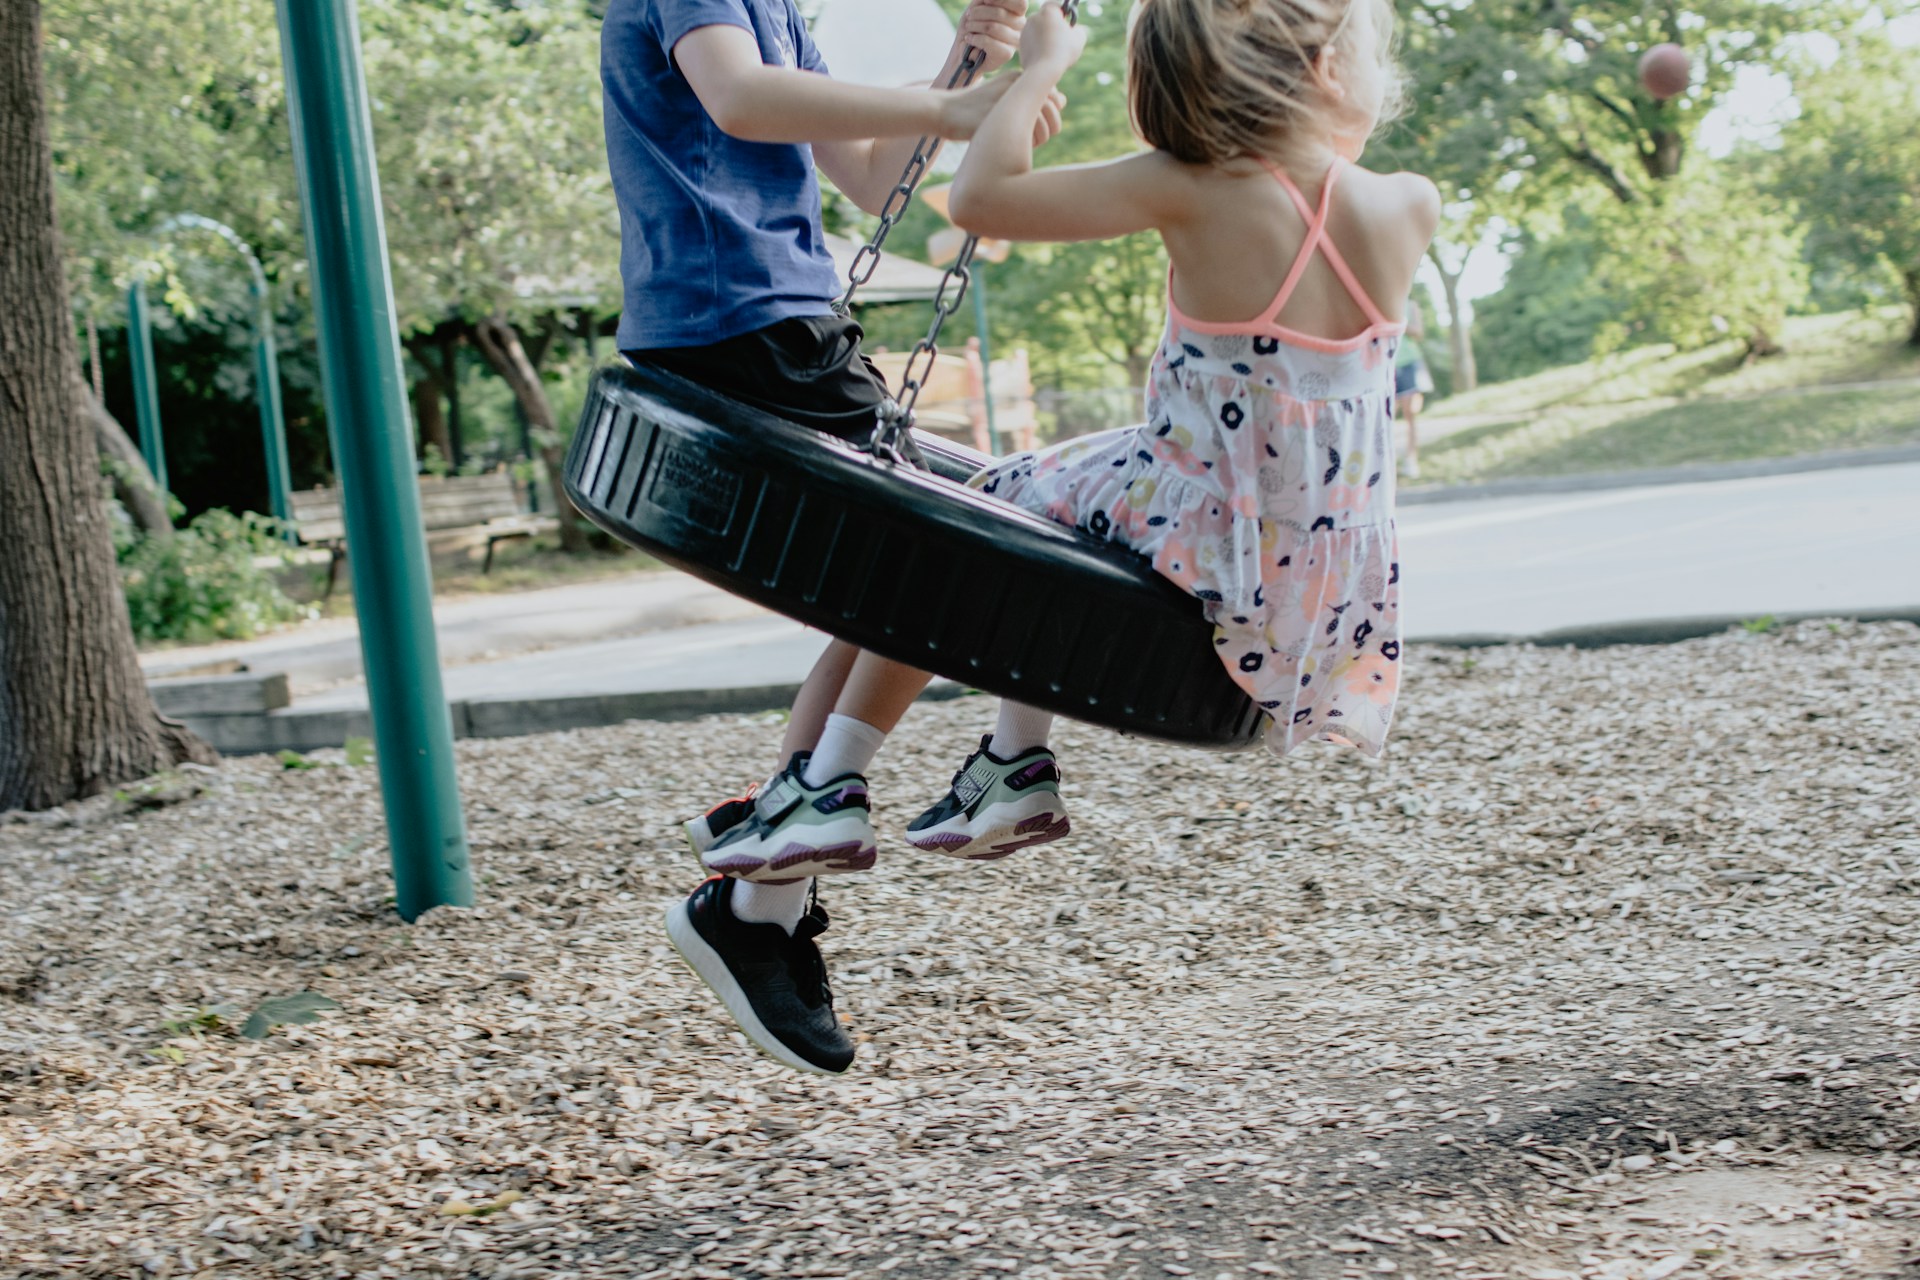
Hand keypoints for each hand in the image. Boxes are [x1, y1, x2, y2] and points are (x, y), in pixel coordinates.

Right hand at [938, 73, 1066, 140]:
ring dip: (1038, 141)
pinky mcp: (997, 118)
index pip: (1056, 100)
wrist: (945, 112)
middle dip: (1049, 130)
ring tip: (1022, 146)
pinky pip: (1024, 138)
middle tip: (1032, 141)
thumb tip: (1062, 101)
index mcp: (1020, 78)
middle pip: (1054, 113)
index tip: (1038, 131)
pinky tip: (1010, 149)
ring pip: (1043, 127)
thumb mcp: (1005, 98)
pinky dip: (1024, 147)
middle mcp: (1017, 86)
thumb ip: (1033, 98)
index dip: (1052, 120)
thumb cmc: (977, 110)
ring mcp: (1007, 102)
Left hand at [953, 0, 1027, 76]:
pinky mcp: (1007, 54)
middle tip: (969, 17)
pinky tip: (969, 39)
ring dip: (974, 25)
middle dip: (978, 13)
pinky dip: (974, 38)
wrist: (963, 52)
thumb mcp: (978, 5)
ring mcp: (1015, 41)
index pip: (1020, 3)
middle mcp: (1020, 26)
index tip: (985, 0)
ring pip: (993, 27)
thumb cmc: (972, 26)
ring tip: (968, 28)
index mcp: (1017, 12)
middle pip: (1000, 13)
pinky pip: (988, 41)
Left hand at [1020, 2, 1085, 73]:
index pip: (1055, 6)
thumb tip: (1073, 29)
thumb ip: (1076, 28)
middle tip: (1061, 39)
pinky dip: (1038, 47)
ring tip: (1054, 51)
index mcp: (1047, 10)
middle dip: (1052, 26)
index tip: (1067, 24)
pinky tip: (1045, 57)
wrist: (1043, 70)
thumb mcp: (1079, 37)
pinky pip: (1032, 42)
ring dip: (1045, 37)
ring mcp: (1025, 31)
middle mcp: (1033, 17)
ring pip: (1038, 31)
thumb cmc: (1063, 51)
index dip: (1062, 14)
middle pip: (1045, 18)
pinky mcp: (1020, 44)